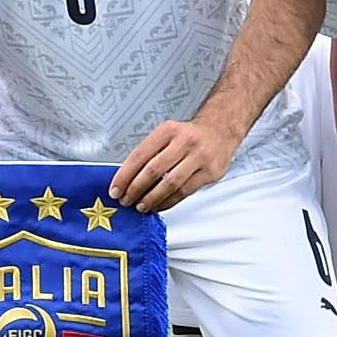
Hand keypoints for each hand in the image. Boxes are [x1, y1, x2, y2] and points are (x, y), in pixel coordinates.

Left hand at [111, 115, 243, 213]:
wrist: (220, 130)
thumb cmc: (189, 135)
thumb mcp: (167, 133)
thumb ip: (149, 152)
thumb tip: (127, 177)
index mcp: (167, 131)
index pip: (139, 156)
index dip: (124, 175)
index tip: (116, 189)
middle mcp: (183, 142)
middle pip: (153, 171)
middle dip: (135, 189)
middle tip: (126, 200)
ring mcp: (198, 157)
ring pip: (170, 184)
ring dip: (152, 198)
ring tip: (141, 206)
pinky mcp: (209, 172)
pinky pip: (185, 191)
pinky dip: (169, 201)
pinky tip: (159, 205)